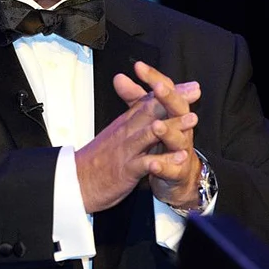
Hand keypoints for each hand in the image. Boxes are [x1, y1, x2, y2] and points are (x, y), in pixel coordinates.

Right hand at [75, 61, 199, 212]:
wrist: (76, 181)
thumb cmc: (97, 160)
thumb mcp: (113, 134)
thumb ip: (130, 118)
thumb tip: (141, 107)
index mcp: (124, 124)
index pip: (147, 103)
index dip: (168, 92)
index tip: (190, 86)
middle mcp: (125, 133)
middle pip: (150, 112)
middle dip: (172, 101)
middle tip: (193, 92)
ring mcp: (126, 150)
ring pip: (150, 134)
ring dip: (171, 125)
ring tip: (191, 119)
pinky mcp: (126, 170)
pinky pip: (146, 163)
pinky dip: (163, 160)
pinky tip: (179, 158)